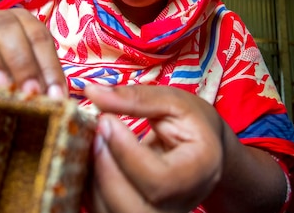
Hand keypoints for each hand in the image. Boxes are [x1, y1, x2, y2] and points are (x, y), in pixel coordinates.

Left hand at [83, 84, 225, 212]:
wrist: (203, 152)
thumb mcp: (174, 102)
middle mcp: (180, 205)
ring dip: (93, 178)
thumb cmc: (192, 123)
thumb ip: (136, 98)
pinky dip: (89, 186)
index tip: (106, 120)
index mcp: (198, 173)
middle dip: (105, 170)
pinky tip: (92, 158)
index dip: (126, 152)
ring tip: (92, 143)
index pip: (158, 180)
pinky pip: (104, 210)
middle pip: (134, 208)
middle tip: (95, 133)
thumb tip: (92, 91)